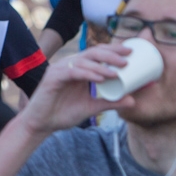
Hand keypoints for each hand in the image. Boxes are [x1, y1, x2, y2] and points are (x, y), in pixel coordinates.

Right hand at [19, 43, 134, 134]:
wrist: (41, 124)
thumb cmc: (63, 113)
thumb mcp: (92, 107)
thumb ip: (111, 102)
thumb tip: (133, 100)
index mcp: (79, 69)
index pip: (98, 54)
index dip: (114, 51)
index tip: (131, 54)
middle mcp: (70, 65)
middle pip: (93, 52)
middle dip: (111, 53)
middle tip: (128, 58)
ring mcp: (61, 69)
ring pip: (84, 61)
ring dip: (102, 65)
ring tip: (117, 72)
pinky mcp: (53, 77)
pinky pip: (73, 72)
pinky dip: (87, 74)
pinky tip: (100, 79)